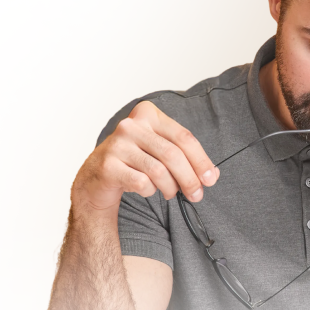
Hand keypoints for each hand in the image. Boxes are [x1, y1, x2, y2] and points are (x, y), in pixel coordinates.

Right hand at [72, 100, 218, 215]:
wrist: (97, 176)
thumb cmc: (135, 161)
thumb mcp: (161, 152)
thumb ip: (186, 157)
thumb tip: (212, 174)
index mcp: (148, 114)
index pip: (184, 137)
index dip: (201, 160)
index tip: (210, 179)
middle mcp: (131, 126)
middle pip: (173, 154)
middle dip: (190, 178)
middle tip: (197, 194)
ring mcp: (117, 144)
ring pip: (158, 170)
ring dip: (171, 187)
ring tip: (172, 192)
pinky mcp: (108, 165)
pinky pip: (141, 182)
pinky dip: (150, 190)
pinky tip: (148, 189)